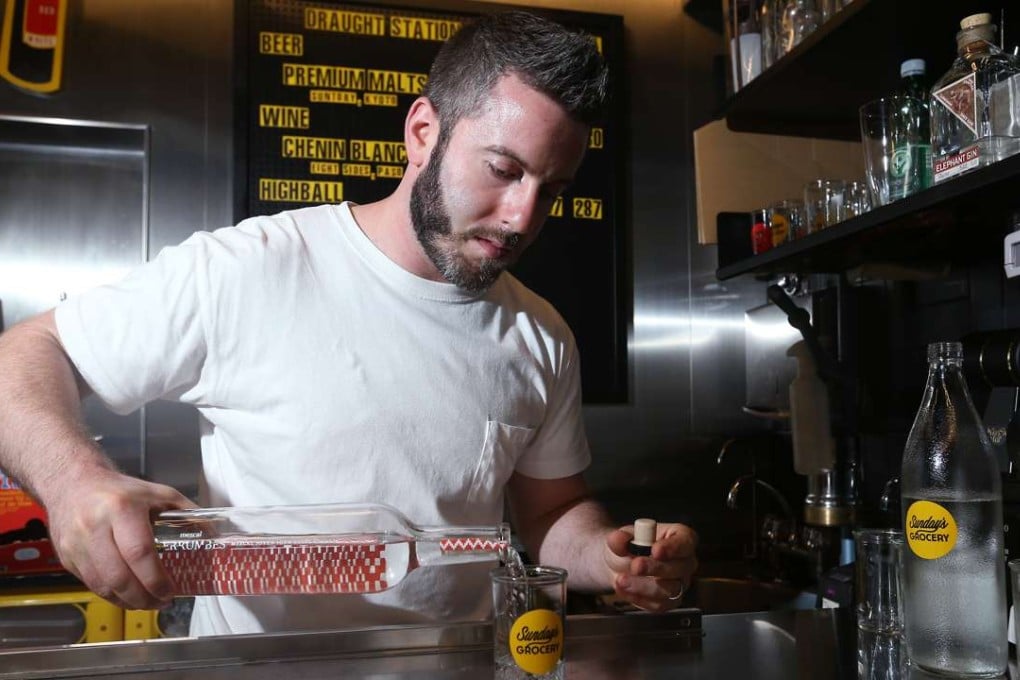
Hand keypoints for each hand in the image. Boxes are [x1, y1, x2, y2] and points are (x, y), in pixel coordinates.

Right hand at [44, 467, 196, 609]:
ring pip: (103, 585)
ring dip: (128, 601)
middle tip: (162, 602)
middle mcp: (95, 526)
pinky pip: (91, 585)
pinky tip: (128, 596)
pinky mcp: (67, 557)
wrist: (74, 483)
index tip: (170, 591)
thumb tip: (213, 533)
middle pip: (119, 575)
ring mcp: (77, 543)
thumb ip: (188, 513)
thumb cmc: (121, 491)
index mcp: (122, 508)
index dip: (156, 579)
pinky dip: (112, 595)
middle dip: (143, 597)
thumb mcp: (159, 494)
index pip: (139, 552)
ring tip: (148, 602)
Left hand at [603, 522, 697, 612]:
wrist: (620, 563)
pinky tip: (623, 589)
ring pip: (668, 589)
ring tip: (622, 580)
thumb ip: (620, 538)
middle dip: (655, 568)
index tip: (655, 550)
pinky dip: (638, 598)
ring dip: (643, 586)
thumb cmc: (631, 545)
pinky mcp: (669, 602)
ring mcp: (680, 583)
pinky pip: (658, 605)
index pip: (685, 542)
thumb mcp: (623, 536)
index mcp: (681, 538)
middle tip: (635, 566)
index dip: (672, 547)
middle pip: (679, 568)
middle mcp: (685, 562)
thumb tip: (618, 540)